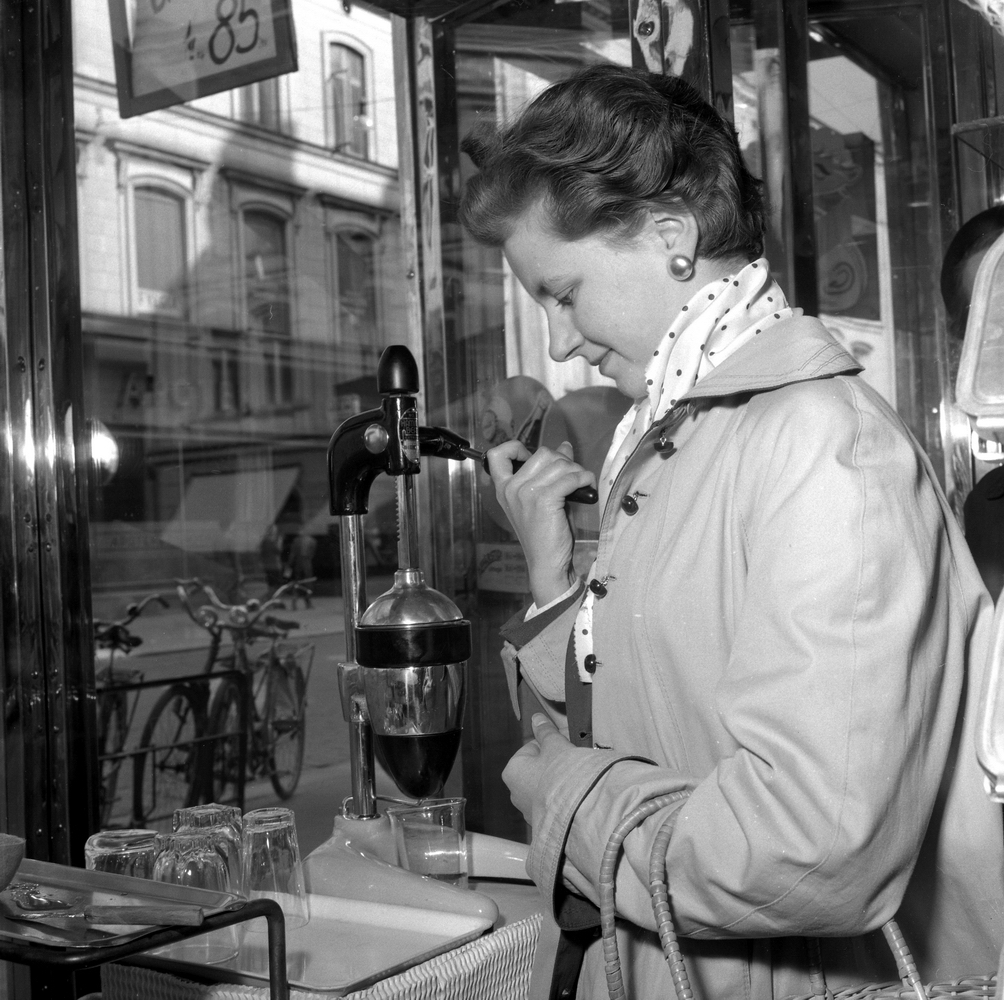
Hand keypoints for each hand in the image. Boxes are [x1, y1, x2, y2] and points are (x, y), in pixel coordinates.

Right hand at [486, 440, 594, 605]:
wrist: (546, 562)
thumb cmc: (544, 532)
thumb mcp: (541, 498)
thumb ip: (549, 472)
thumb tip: (565, 446)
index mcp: (504, 488)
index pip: (496, 455)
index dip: (515, 447)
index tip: (534, 455)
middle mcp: (512, 488)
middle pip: (542, 453)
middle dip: (563, 460)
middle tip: (572, 475)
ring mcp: (526, 493)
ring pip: (559, 463)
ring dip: (577, 470)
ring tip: (582, 482)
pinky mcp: (544, 500)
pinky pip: (569, 478)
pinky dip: (583, 478)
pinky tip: (586, 485)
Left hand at [502, 714, 572, 829]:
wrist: (575, 812)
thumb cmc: (561, 774)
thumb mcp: (555, 746)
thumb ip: (545, 732)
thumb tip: (536, 717)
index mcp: (512, 770)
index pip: (532, 748)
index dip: (551, 744)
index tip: (566, 744)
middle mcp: (514, 792)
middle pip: (537, 768)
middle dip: (555, 762)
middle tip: (573, 759)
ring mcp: (528, 811)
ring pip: (545, 787)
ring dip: (558, 780)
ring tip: (577, 777)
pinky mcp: (543, 824)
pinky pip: (552, 804)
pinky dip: (562, 798)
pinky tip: (575, 794)